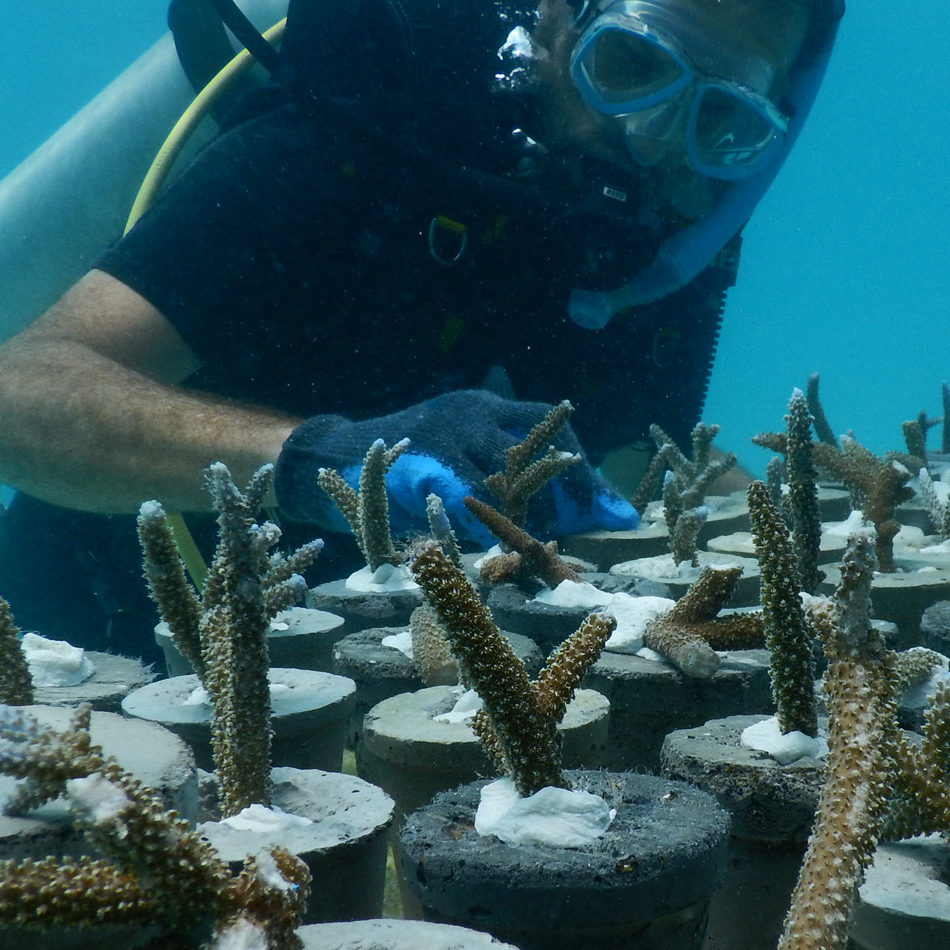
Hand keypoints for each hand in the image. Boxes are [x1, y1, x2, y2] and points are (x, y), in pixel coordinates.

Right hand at [274, 391, 638, 542]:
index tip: (607, 501)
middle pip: (536, 449)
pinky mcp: (430, 458)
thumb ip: (503, 475)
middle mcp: (474, 412)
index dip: (578, 461)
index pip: (543, 421)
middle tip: (595, 519)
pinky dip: (487, 521)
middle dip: (572, 487)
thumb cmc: (412, 464)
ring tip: (549, 539)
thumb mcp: (462, 452)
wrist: (343, 454)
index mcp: (487, 408)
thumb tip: (565, 512)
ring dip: (532, 512)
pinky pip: (470, 495)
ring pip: (507, 476)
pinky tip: (499, 542)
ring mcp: (451, 432)